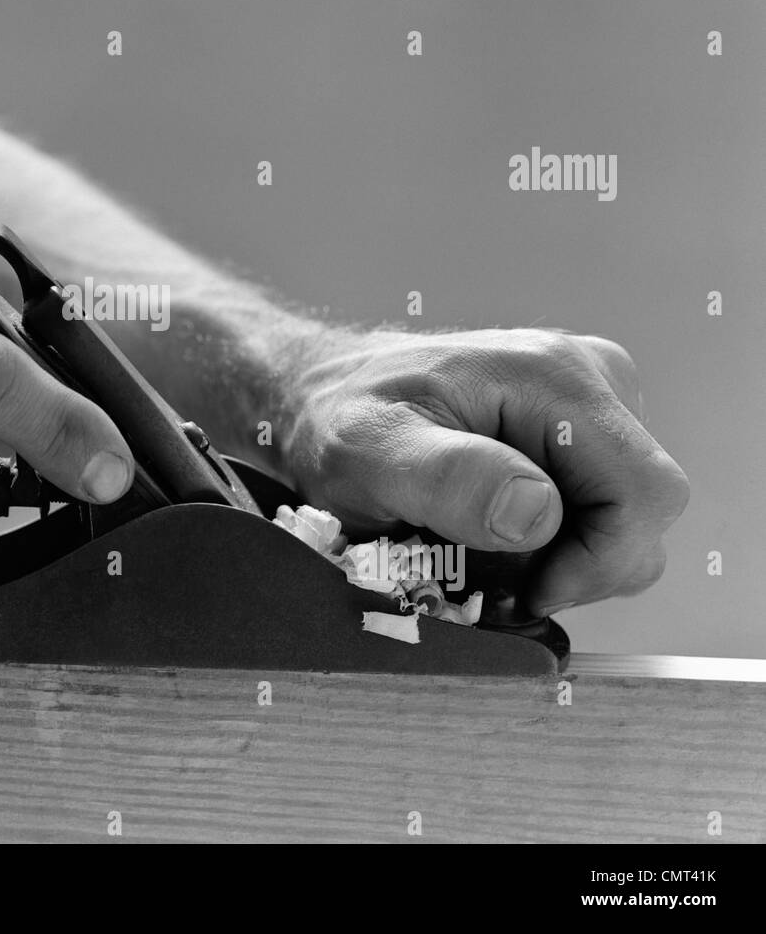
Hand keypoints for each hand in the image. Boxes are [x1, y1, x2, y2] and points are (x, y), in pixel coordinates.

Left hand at [280, 328, 689, 615]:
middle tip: (492, 579)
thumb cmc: (337, 419)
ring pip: (623, 519)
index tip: (524, 591)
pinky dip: (552, 543)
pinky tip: (492, 538)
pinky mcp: (572, 430)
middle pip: (644, 512)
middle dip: (577, 566)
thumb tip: (539, 513)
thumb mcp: (369, 454)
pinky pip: (595, 509)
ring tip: (480, 554)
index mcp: (553, 378)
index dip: (598, 563)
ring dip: (561, 559)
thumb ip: (451, 480)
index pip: (646, 494)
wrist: (322, 395)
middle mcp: (587, 378)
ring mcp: (585, 404)